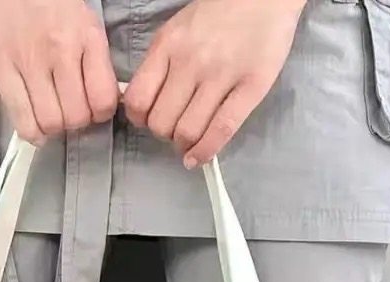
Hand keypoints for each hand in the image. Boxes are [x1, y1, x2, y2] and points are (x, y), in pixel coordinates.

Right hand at [0, 0, 119, 145]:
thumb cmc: (51, 3)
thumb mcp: (85, 24)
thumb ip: (95, 62)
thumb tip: (103, 104)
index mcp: (86, 38)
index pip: (103, 99)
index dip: (100, 114)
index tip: (94, 110)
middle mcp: (60, 50)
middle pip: (76, 116)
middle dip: (76, 123)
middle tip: (70, 113)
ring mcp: (28, 61)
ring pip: (50, 122)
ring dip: (54, 128)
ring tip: (51, 116)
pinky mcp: (1, 68)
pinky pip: (22, 119)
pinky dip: (32, 132)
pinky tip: (35, 128)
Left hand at [123, 0, 306, 167]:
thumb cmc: (218, 14)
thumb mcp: (178, 30)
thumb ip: (159, 65)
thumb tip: (142, 105)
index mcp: (168, 45)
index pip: (138, 100)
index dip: (140, 120)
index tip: (149, 122)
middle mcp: (191, 61)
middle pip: (161, 122)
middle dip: (164, 135)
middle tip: (174, 131)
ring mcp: (221, 75)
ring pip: (188, 131)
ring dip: (184, 145)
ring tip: (189, 142)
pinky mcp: (251, 87)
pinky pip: (222, 129)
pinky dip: (206, 152)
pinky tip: (199, 159)